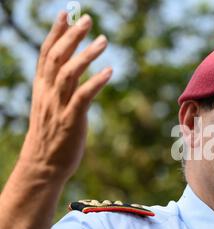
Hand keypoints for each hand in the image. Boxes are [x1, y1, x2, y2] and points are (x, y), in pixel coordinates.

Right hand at [19, 12, 111, 181]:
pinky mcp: (71, 120)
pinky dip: (96, 82)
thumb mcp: (50, 108)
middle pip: (57, 57)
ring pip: (69, 73)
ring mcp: (58, 106)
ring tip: (104, 40)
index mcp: (42, 88)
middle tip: (88, 20)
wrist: (43, 166)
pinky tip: (109, 71)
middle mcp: (47, 94)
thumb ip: (58, 90)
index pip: (46, 54)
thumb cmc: (51, 137)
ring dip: (86, 54)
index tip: (66, 14)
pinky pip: (83, 96)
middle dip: (71, 36)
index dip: (56, 33)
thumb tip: (72, 75)